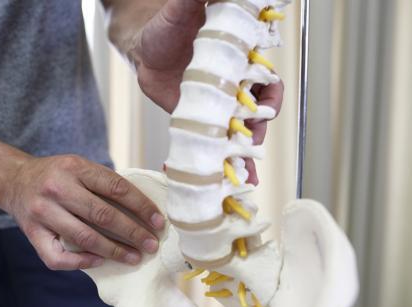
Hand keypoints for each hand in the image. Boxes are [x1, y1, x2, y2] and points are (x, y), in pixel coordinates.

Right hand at [2, 155, 164, 269]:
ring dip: (114, 251)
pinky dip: (82, 261)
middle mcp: (58, 188)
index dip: (141, 206)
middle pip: (103, 214)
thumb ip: (104, 182)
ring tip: (134, 257)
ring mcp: (43, 212)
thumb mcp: (79, 166)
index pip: (116, 188)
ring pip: (84, 237)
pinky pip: (58, 257)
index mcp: (75, 168)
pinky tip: (100, 261)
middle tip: (151, 244)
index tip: (158, 221)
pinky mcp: (32, 233)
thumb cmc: (56, 175)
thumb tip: (143, 207)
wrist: (13, 180)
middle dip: (133, 232)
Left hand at [133, 0, 283, 183]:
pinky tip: (222, 181)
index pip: (266, 80)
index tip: (264, 104)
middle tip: (249, 141)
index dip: (269, 95)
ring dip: (245, 155)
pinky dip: (221, 163)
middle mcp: (234, 86)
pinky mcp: (202, 122)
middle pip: (257, 113)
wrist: (144, 49)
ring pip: (240, 133)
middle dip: (257, 130)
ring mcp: (218, 107)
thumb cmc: (167, 27)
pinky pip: (215, 143)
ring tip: (241, 174)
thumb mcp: (185, 8)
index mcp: (239, 61)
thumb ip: (199, 1)